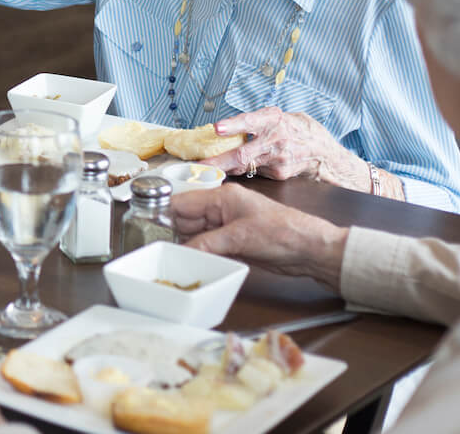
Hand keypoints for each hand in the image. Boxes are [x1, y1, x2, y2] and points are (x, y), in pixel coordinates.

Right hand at [170, 186, 347, 290]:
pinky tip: (193, 263)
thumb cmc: (284, 233)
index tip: (147, 228)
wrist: (312, 250)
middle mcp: (221, 209)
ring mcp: (227, 227)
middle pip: (186, 219)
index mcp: (221, 197)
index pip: (183, 202)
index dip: (164, 213)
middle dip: (173, 233)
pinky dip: (200, 254)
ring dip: (186, 246)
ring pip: (195, 235)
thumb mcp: (241, 237)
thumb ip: (207, 243)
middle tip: (158, 249)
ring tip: (173, 258)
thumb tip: (181, 252)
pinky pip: (208, 247)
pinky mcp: (234, 243)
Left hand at [199, 107, 347, 181]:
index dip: (234, 125)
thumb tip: (225, 128)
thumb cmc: (298, 129)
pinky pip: (254, 172)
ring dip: (224, 168)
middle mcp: (276, 139)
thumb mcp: (278, 116)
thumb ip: (256, 121)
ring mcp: (278, 160)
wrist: (325, 152)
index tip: (218, 128)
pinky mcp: (279, 175)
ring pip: (245, 166)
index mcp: (274, 118)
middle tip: (200, 164)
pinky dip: (241, 171)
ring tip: (206, 169)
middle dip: (219, 161)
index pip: (251, 121)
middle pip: (243, 153)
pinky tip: (232, 170)